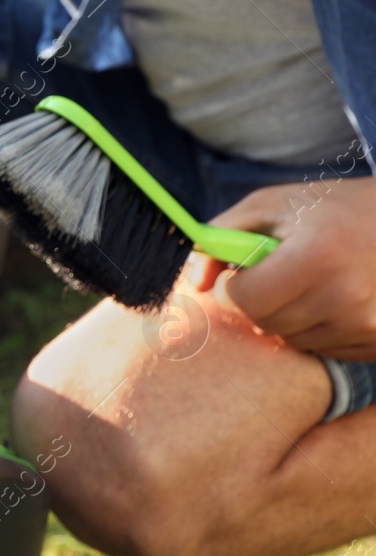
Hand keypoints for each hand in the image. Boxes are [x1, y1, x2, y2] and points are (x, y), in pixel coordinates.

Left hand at [191, 177, 375, 358]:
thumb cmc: (332, 208)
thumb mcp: (273, 205)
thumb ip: (222, 236)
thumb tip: (196, 283)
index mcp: (318, 256)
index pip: (246, 300)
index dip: (233, 288)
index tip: (240, 274)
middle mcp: (348, 296)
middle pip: (267, 324)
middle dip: (259, 301)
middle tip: (277, 274)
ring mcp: (369, 324)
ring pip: (294, 340)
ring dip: (289, 316)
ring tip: (310, 282)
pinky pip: (326, 350)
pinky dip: (319, 329)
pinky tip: (333, 298)